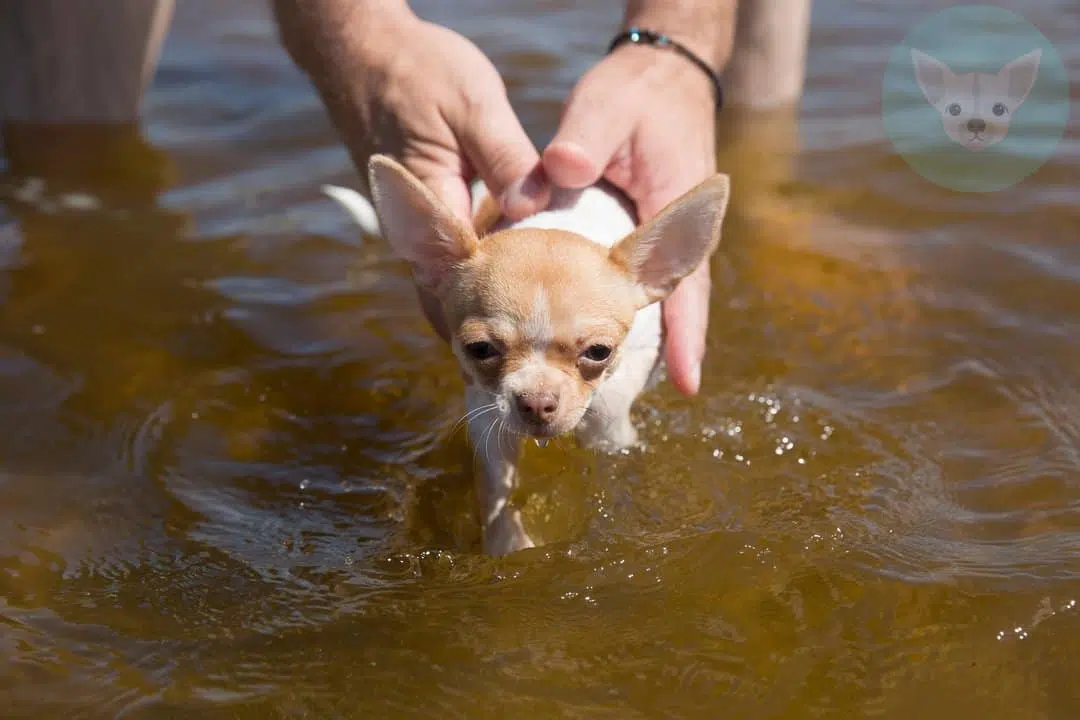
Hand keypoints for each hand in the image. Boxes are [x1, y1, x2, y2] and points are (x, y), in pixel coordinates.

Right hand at [275, 1, 548, 336]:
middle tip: (540, 350)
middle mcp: (414, 229)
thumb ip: (505, 158)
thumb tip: (533, 208)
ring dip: (488, 299)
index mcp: (428, 210)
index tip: (533, 342)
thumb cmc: (416, 71)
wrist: (362, 50)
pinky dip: (483, 267)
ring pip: (454, 278)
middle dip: (492, 324)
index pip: (461, 287)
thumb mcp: (473, 104)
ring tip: (535, 325)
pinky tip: (520, 269)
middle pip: (454, 296)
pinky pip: (454, 253)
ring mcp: (415, 223)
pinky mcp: (424, 211)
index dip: (496, 319)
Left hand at [542, 45, 718, 395]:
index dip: (686, 337)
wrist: (663, 79)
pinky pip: (633, 284)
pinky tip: (588, 341)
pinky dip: (613, 313)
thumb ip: (585, 138)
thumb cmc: (637, 95)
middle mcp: (672, 233)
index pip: (686, 284)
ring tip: (607, 389)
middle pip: (677, 306)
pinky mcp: (640, 236)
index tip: (688, 384)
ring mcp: (660, 238)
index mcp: (674, 208)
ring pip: (658, 299)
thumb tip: (560, 169)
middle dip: (669, 354)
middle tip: (645, 403)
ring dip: (640, 342)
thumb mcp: (607, 107)